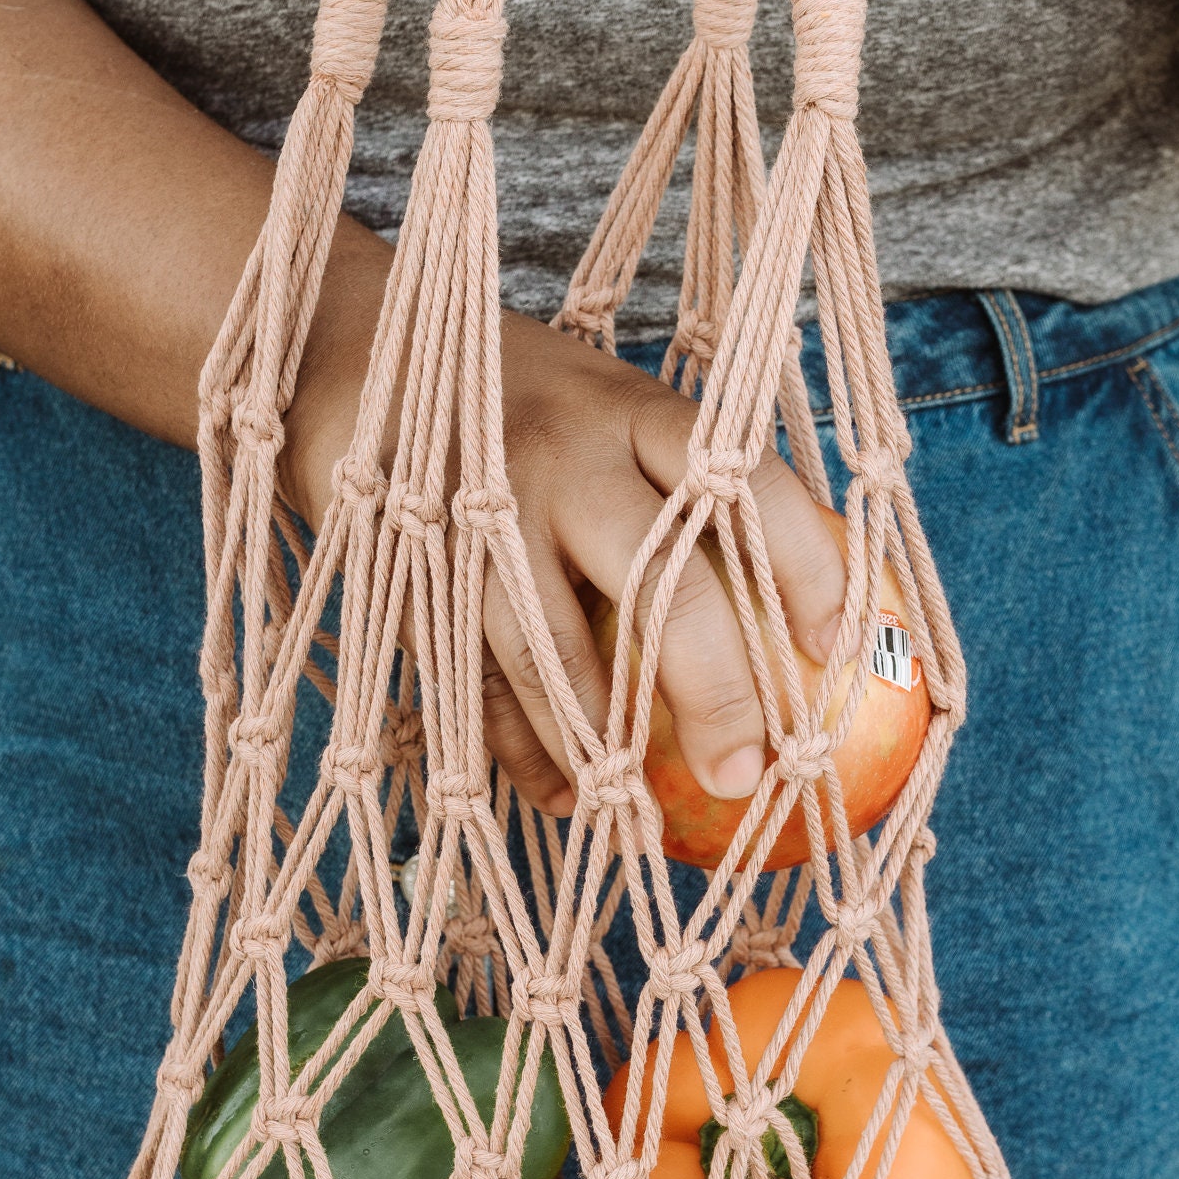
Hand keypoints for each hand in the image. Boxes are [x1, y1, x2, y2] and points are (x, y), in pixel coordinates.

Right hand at [284, 278, 845, 818]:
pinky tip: (565, 801)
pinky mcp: (414, 571)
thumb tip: (798, 600)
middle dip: (712, 692)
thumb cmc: (512, 399)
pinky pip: (477, 682)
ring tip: (646, 825)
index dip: (804, 564)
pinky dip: (521, 754)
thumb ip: (679, 478)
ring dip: (603, 751)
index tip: (838, 648)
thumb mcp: (604, 403)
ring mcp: (479, 516)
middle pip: (659, 582)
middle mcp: (563, 457)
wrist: (340, 353)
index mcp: (630, 409)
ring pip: (553, 655)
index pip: (744, 482)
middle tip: (746, 774)